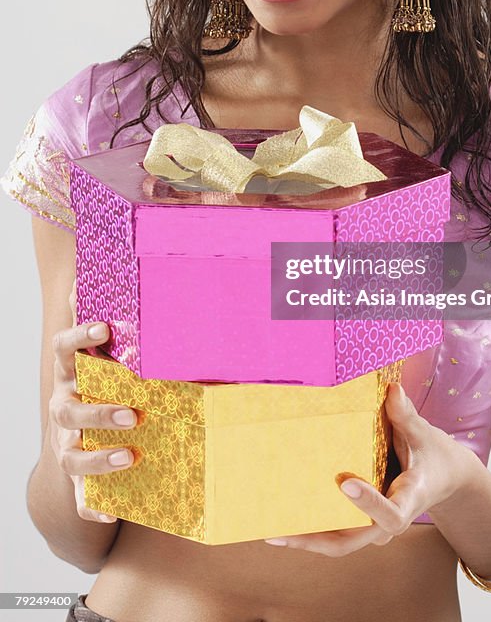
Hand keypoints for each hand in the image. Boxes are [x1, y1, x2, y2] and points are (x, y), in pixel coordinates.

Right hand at [48, 279, 137, 522]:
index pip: (65, 350)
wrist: (75, 435)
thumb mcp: (98, 349)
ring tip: (128, 456)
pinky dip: (93, 507)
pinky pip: (81, 498)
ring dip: (98, 457)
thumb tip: (92, 269)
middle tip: (133, 413)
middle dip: (99, 411)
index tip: (104, 327)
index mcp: (70, 373)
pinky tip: (110, 515)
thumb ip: (100, 318)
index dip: (80, 337)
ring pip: (73, 455)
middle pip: (70, 410)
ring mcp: (66, 445)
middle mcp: (63, 408)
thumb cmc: (95, 380)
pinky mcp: (78, 478)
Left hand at [264, 381, 475, 555]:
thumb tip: (392, 390)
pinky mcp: (364, 523)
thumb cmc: (433, 454)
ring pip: (339, 543)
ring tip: (271, 529)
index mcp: (409, 499)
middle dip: (316, 537)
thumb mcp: (424, 434)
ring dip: (306, 539)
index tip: (345, 483)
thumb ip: (406, 416)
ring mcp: (375, 526)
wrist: (445, 478)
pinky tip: (283, 522)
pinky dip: (311, 530)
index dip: (368, 503)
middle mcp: (389, 520)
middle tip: (281, 528)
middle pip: (352, 539)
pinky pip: (336, 532)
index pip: (390, 513)